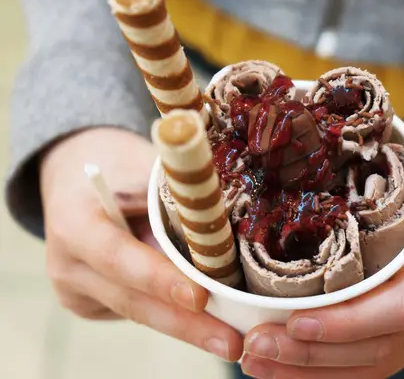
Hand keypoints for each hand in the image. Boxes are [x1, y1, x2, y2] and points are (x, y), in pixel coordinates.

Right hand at [41, 128, 242, 360]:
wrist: (77, 176)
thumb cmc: (118, 165)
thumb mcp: (143, 168)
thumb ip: (173, 201)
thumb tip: (223, 231)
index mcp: (74, 224)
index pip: (118, 257)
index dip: (160, 279)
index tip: (200, 298)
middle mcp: (68, 265)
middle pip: (132, 301)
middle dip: (186, 324)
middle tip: (231, 343)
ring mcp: (76, 291)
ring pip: (139, 313)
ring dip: (187, 328)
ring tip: (230, 341)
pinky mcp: (91, 303)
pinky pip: (137, 311)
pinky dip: (173, 315)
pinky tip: (208, 324)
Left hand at [240, 127, 403, 377]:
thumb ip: (372, 147)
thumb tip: (302, 129)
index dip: (349, 321)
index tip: (293, 321)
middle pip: (383, 347)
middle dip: (315, 356)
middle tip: (255, 348)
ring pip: (381, 364)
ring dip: (316, 372)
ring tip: (260, 362)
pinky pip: (384, 360)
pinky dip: (336, 370)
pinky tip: (294, 367)